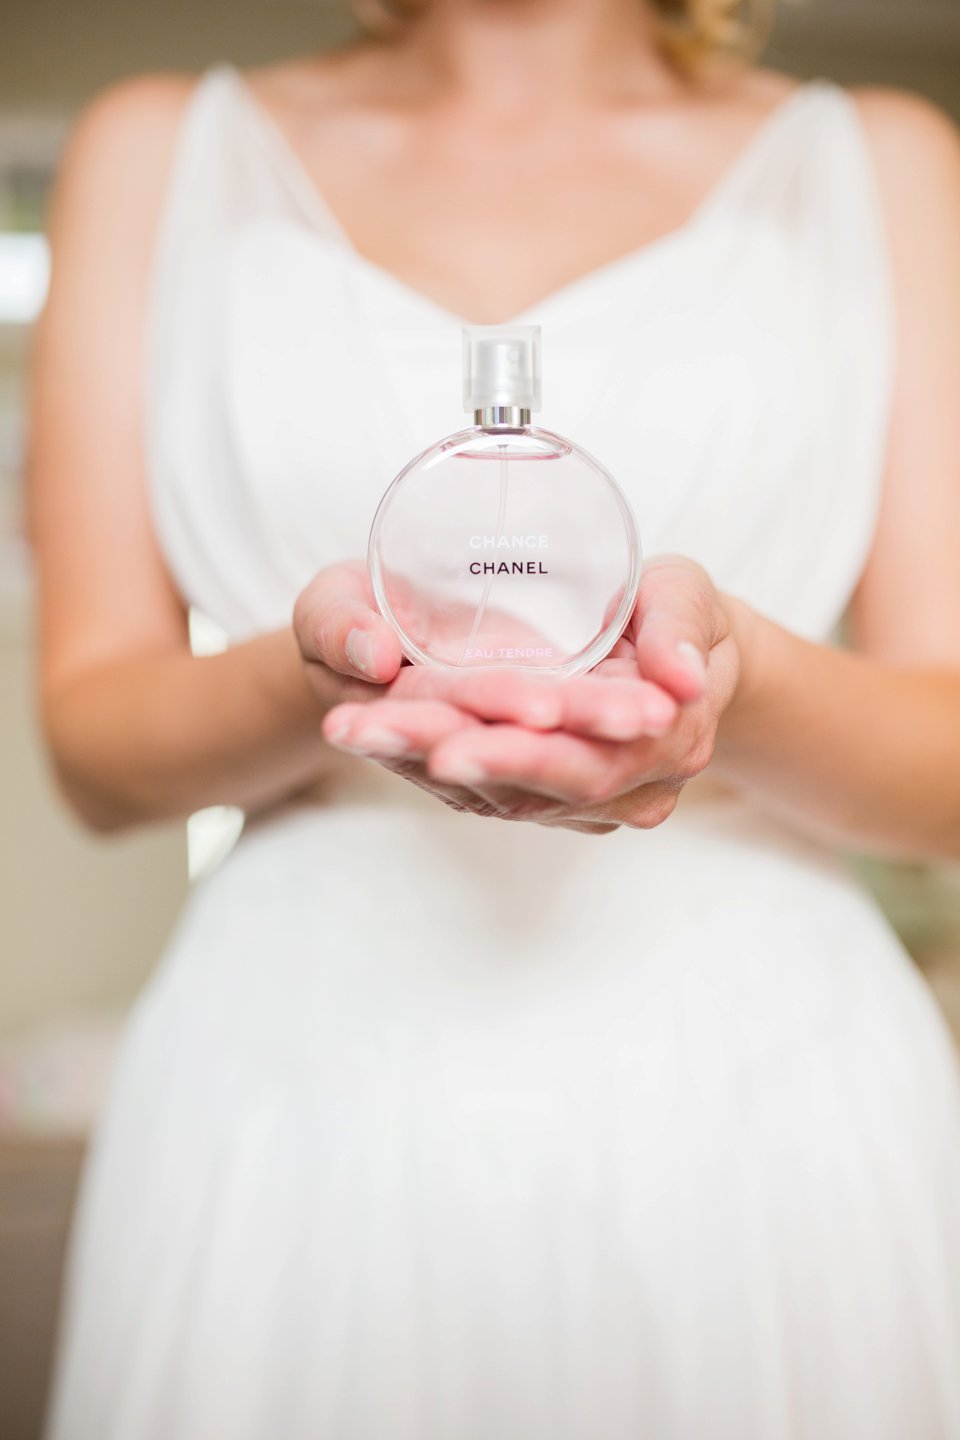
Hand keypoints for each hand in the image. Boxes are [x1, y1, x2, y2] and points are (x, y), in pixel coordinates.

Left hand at [317, 555, 743, 832]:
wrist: (671, 650)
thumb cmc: (674, 610)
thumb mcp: (687, 593)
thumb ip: (683, 624)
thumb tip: (679, 681)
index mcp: (666, 744)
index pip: (586, 765)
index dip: (519, 759)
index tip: (452, 748)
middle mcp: (617, 790)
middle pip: (520, 789)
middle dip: (438, 757)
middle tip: (366, 729)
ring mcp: (569, 800)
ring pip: (484, 789)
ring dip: (411, 756)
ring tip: (347, 726)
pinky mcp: (529, 790)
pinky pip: (469, 781)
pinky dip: (412, 754)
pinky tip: (358, 729)